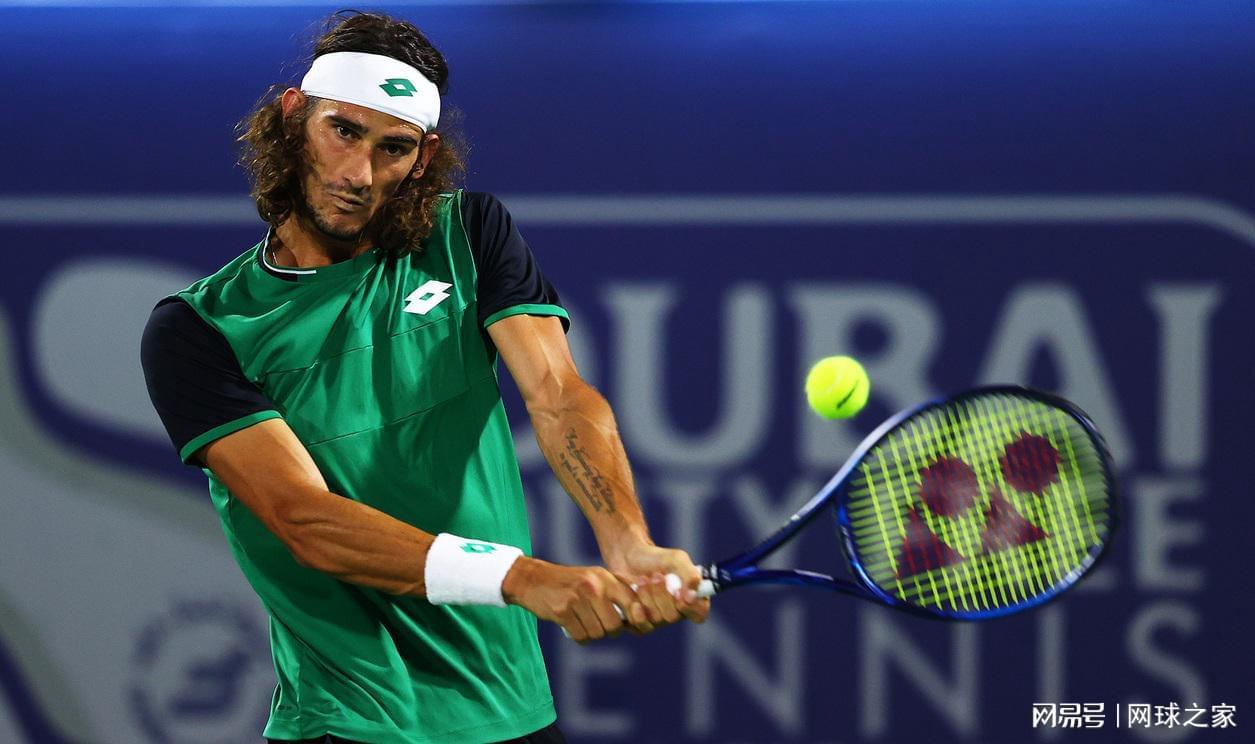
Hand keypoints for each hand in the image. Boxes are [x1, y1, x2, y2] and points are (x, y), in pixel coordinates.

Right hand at [501, 557, 652, 641]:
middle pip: (614, 625)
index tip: (629, 623)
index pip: (631, 602)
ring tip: (583, 623)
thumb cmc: (569, 582)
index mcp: (604, 578)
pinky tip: (573, 626)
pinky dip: (579, 637)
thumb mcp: (593, 578)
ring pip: (597, 633)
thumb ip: (614, 592)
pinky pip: (581, 636)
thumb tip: (638, 617)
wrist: (533, 579)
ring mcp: (577, 599)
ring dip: (592, 634)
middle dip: (609, 631)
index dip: (634, 618)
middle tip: (599, 625)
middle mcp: (593, 587)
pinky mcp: (562, 612)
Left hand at [607, 543, 710, 626]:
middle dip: (661, 595)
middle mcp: (676, 611)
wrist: (627, 558)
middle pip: (673, 617)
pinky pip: (640, 626)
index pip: (699, 613)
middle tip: (655, 576)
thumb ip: (689, 574)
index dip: (692, 608)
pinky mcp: (641, 623)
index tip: (681, 596)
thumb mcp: (676, 559)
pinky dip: (635, 609)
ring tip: (642, 580)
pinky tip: (632, 596)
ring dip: (647, 597)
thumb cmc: (655, 558)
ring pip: (656, 620)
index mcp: (690, 597)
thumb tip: (692, 596)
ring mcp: (658, 620)